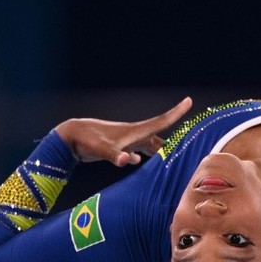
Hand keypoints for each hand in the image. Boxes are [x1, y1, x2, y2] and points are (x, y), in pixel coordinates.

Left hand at [54, 96, 192, 165]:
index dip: (176, 113)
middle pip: (158, 136)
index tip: (189, 101)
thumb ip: (115, 155)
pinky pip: (136, 151)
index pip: (160, 122)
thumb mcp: (101, 149)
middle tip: (190, 142)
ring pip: (148, 144)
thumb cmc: (86, 140)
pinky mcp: (118, 147)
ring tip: (171, 155)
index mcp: (134, 132)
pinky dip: (142, 155)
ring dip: (159, 149)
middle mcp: (133, 134)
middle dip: (173, 139)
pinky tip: (139, 160)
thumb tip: (128, 160)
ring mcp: (126, 141)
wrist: (70, 137)